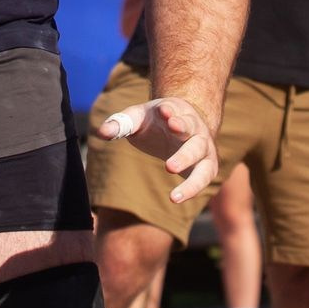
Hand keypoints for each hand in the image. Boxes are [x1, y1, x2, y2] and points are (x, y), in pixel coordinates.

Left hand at [99, 95, 218, 203]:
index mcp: (177, 111)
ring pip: (202, 154)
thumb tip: (102, 133)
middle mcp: (195, 127)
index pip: (177, 110)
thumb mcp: (138, 118)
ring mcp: (203, 146)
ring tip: (170, 170)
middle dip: (183, 135)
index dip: (172, 112)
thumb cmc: (156, 122)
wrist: (180, 126)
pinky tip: (175, 197)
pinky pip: (204, 177)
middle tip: (169, 158)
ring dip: (188, 162)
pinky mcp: (206, 165)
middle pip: (193, 131)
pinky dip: (192, 187)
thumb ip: (121, 123)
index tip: (164, 112)